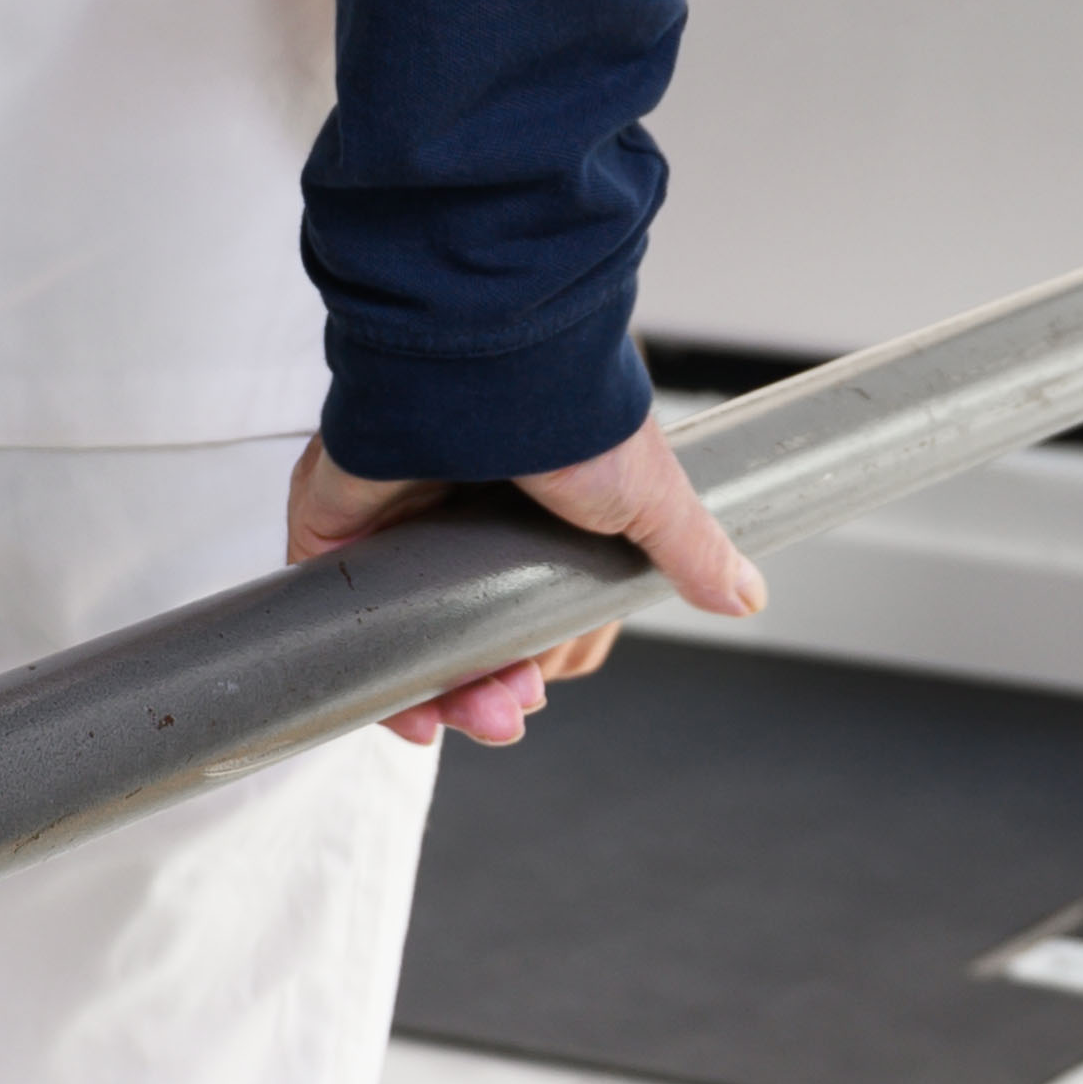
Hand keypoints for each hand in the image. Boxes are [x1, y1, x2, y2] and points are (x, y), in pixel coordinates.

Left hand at [287, 420, 764, 746]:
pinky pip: (340, 621)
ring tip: (477, 718)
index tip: (546, 685)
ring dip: (439, 696)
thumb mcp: (647, 495)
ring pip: (404, 640)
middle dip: (490, 693)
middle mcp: (454, 519)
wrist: (491, 365)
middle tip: (510, 716)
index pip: (520, 612)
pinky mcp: (337, 526)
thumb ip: (689, 550)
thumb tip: (745, 594)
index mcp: (523, 511)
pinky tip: (405, 710)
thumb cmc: (567, 414)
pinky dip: (370, 672)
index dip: (534, 662)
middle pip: (460, 638)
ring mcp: (394, 524)